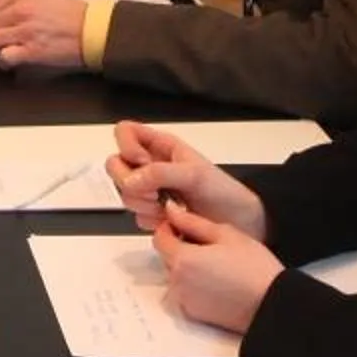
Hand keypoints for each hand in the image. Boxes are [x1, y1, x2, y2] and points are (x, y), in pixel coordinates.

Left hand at [0, 0, 88, 70]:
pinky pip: (4, 57)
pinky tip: (12, 60)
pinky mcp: (31, 51)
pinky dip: (4, 61)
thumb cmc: (73, 16)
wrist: (92, 30)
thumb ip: (19, 1)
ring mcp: (25, 30)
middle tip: (2, 37)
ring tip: (8, 48)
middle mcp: (22, 10)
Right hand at [105, 120, 268, 241]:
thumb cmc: (223, 192)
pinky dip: (151, 221)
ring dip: (143, 204)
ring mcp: (150, 191)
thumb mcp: (195, 174)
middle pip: (116, 165)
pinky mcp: (153, 215)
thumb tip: (131, 181)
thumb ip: (161, 173)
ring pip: (124, 194)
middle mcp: (150, 166)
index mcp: (160, 146)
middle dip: (130, 182)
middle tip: (155, 193)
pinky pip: (135, 217)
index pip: (124, 133)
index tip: (141, 162)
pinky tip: (171, 221)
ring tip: (169, 208)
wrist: (240, 224)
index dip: (126, 146)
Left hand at [154, 199, 283, 335]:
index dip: (170, 228)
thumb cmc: (254, 268)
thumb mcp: (226, 234)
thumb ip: (193, 221)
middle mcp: (178, 283)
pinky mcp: (195, 314)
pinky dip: (196, 285)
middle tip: (211, 246)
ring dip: (189, 267)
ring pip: (177, 275)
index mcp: (182, 260)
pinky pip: (187, 292)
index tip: (186, 226)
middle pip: (168, 257)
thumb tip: (171, 210)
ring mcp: (185, 301)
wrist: (272, 305)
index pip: (159, 238)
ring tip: (219, 265)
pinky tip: (219, 282)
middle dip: (182, 248)